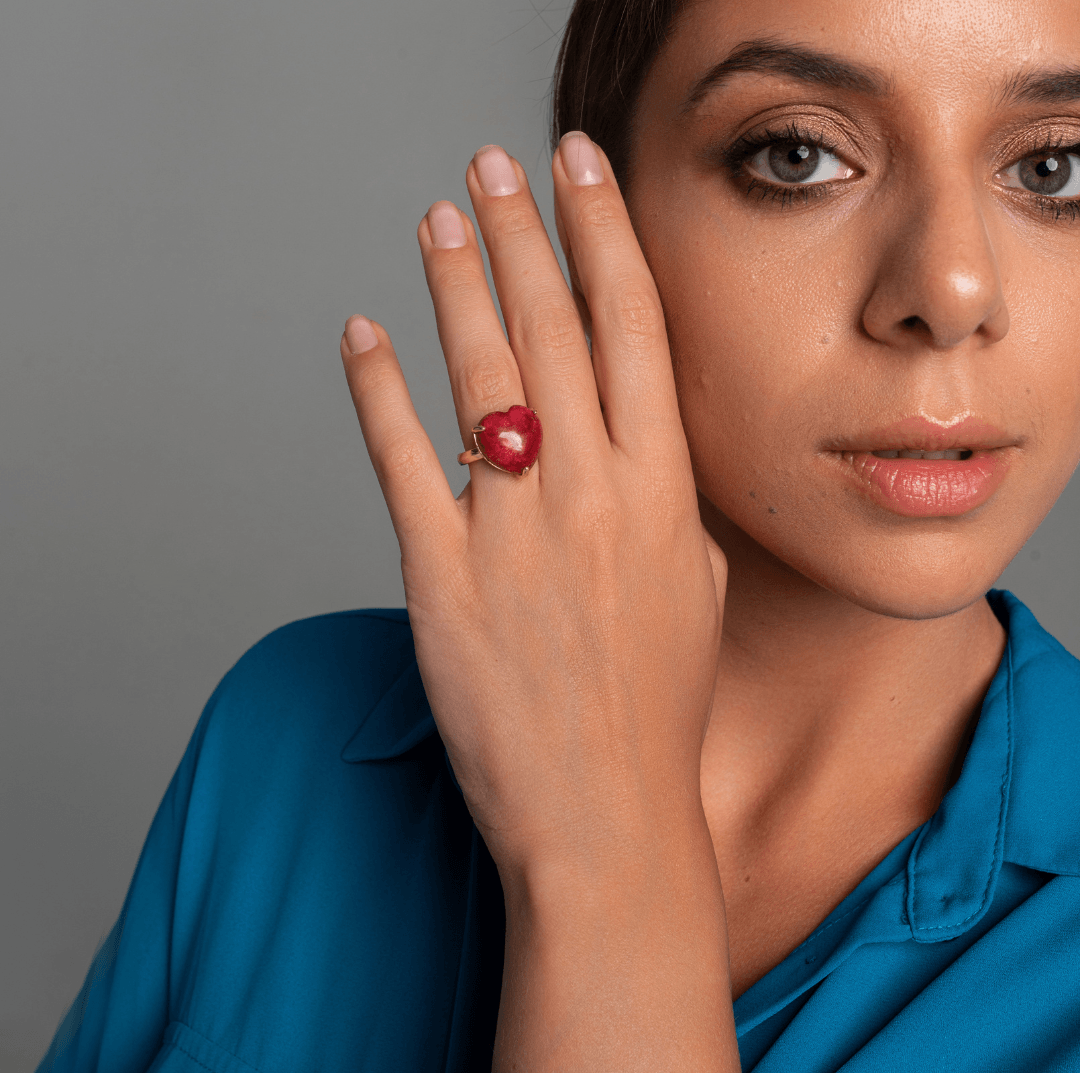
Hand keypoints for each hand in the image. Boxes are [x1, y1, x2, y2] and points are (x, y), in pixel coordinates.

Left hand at [341, 134, 737, 1072]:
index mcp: (664, 493)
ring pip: (479, 379)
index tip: (580, 171)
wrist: (606, 815)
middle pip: (551, 331)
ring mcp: (514, 535)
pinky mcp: (443, 578)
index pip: (633, 331)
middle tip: (494, 163)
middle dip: (522, 233)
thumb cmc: (656, 710)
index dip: (605, 237)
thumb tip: (634, 450)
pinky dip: (376, 393)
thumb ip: (666, 508)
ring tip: (437, 220)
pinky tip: (361, 336)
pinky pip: (403, 463)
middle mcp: (593, 497)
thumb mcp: (694, 591)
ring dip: (455, 286)